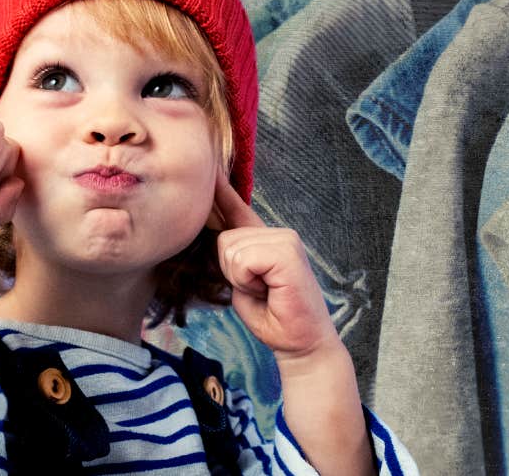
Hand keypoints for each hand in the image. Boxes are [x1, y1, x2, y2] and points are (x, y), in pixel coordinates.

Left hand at [212, 174, 374, 475]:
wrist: (301, 343)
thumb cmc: (274, 318)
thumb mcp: (242, 284)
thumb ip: (230, 258)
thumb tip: (214, 235)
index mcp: (265, 240)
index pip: (236, 207)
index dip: (219, 187)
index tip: (207, 163)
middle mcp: (278, 233)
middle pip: (224, 237)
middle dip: (230, 270)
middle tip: (257, 290)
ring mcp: (285, 239)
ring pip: (231, 248)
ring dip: (239, 278)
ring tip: (264, 291)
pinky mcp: (287, 252)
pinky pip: (243, 259)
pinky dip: (247, 280)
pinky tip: (268, 289)